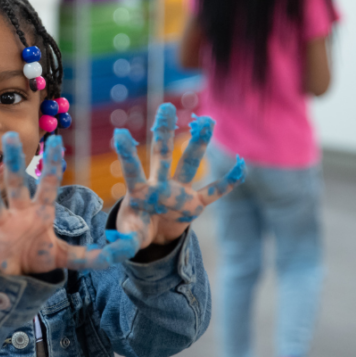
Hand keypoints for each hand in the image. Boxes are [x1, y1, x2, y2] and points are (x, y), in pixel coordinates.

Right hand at [0, 133, 139, 274]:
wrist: (18, 276)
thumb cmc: (39, 257)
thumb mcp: (69, 257)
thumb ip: (94, 256)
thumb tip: (122, 254)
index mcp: (40, 213)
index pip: (48, 184)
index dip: (53, 165)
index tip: (57, 140)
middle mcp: (19, 214)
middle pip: (17, 184)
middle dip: (15, 162)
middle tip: (11, 136)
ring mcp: (2, 228)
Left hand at [113, 103, 244, 248]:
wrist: (153, 235)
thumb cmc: (136, 229)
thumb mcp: (128, 237)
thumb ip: (123, 242)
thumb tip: (114, 249)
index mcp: (140, 192)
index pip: (132, 170)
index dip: (127, 154)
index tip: (119, 134)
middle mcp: (160, 186)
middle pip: (162, 155)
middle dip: (163, 133)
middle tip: (165, 107)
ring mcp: (179, 192)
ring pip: (189, 164)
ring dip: (198, 145)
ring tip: (207, 123)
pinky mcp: (194, 203)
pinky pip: (213, 192)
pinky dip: (228, 183)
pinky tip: (241, 166)